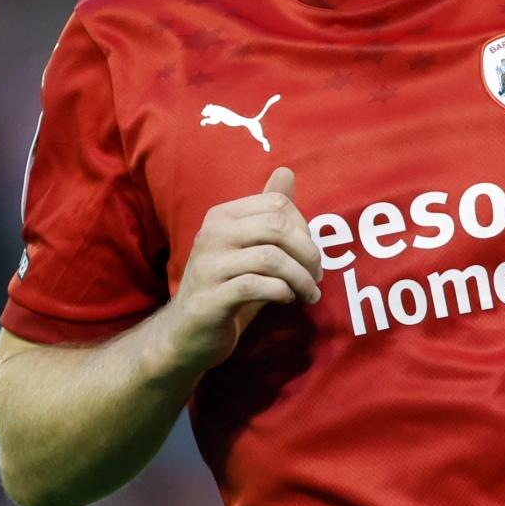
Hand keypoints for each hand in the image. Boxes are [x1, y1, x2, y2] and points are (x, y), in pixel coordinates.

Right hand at [160, 167, 323, 371]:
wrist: (188, 333)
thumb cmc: (226, 286)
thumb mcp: (249, 247)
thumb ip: (268, 213)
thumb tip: (286, 172)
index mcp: (222, 217)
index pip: (277, 205)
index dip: (304, 229)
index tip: (310, 255)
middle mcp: (212, 235)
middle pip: (276, 227)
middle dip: (308, 252)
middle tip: (316, 276)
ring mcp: (208, 267)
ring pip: (271, 258)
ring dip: (301, 278)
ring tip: (309, 293)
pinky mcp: (210, 299)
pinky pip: (256, 286)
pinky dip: (282, 292)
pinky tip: (287, 300)